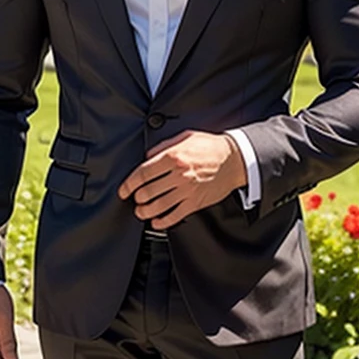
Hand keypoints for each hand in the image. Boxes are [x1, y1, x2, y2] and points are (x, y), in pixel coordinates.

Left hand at [118, 130, 246, 229]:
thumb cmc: (210, 147)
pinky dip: (162, 221)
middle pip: (147, 191)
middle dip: (137, 197)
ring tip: (141, 211)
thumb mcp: (185, 137)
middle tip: (134, 198)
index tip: (124, 190)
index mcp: (173, 157)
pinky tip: (156, 221)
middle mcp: (178, 174)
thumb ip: (163, 146)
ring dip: (145, 211)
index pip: (143, 173)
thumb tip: (147, 156)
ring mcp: (187, 190)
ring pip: (158, 206)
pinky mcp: (195, 202)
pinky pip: (175, 216)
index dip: (129, 184)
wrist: (234, 159)